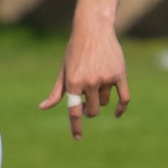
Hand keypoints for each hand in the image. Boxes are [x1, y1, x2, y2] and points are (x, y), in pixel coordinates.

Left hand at [39, 16, 129, 139]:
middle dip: (90, 110)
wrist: (94, 29)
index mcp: (73, 82)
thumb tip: (43, 107)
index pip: (74, 111)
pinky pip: (124, 99)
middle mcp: (90, 82)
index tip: (77, 138)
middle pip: (92, 110)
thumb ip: (57, 92)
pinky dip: (121, 108)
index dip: (76, 126)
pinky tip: (117, 113)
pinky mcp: (119, 74)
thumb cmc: (75, 51)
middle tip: (88, 102)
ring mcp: (106, 78)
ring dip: (101, 98)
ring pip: (105, 102)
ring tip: (97, 81)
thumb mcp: (64, 70)